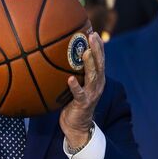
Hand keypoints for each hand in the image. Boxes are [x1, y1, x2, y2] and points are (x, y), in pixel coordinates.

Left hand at [59, 31, 105, 148]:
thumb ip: (72, 71)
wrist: (76, 125)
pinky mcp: (83, 104)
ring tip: (85, 52)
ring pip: (93, 76)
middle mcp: (97, 85)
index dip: (98, 46)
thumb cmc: (73, 102)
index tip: (94, 32)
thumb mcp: (75, 84)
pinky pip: (79, 94)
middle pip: (99, 64)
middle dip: (97, 49)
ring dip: (89, 63)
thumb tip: (58, 55)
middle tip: (92, 36)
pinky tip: (69, 79)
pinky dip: (75, 86)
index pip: (100, 60)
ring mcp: (91, 94)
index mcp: (96, 79)